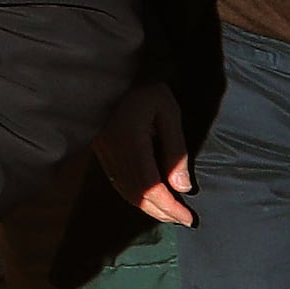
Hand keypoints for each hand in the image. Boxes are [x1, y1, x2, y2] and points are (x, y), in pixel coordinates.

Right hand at [98, 83, 195, 225]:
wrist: (108, 69)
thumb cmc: (143, 85)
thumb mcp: (167, 111)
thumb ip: (175, 150)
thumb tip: (183, 187)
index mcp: (131, 142)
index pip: (151, 187)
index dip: (169, 207)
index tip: (188, 218)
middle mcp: (114, 152)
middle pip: (137, 195)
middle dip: (161, 211)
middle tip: (182, 219)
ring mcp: (104, 152)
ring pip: (125, 191)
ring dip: (148, 207)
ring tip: (169, 212)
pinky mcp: (101, 150)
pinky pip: (117, 182)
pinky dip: (134, 196)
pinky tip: (146, 196)